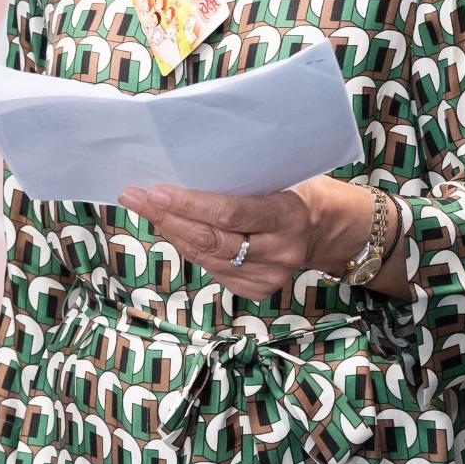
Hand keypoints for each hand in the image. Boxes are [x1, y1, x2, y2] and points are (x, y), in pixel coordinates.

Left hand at [119, 180, 329, 300]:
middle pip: (211, 239)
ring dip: (172, 232)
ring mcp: (268, 277)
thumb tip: (185, 173)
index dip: (190, 205)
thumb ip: (244, 180)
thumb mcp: (282, 175)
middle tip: (135, 197)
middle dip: (167, 217)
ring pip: (206, 257)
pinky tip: (173, 229)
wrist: (329, 229)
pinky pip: (212, 269)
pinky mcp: (257, 291)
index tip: (155, 191)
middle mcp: (278, 252)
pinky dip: (189, 248)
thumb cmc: (299, 190)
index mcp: (287, 216)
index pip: (231, 214)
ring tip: (146, 209)